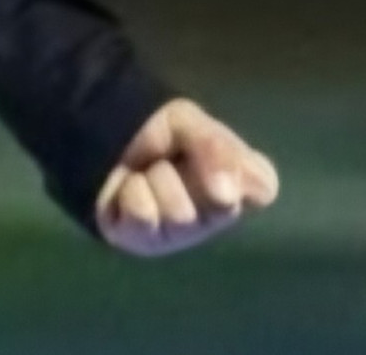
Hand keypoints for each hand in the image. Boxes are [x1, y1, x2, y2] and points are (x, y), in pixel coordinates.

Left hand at [95, 98, 278, 257]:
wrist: (104, 130)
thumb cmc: (156, 132)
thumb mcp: (189, 123)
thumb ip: (216, 148)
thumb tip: (228, 196)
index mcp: (235, 185)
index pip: (261, 185)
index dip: (230, 163)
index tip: (206, 144)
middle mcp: (213, 217)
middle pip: (219, 205)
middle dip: (189, 169)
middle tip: (171, 158)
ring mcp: (177, 236)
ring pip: (180, 214)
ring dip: (158, 179)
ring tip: (147, 172)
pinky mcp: (141, 242)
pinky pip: (145, 217)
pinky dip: (133, 193)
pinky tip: (128, 188)